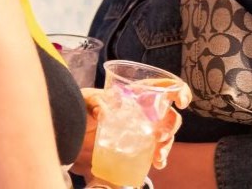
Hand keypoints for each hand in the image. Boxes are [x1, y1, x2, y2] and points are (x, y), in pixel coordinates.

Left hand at [73, 82, 191, 178]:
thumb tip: (104, 112)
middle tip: (159, 136)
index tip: (181, 102)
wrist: (71, 135)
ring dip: (167, 144)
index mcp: (136, 94)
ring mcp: (142, 130)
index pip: (163, 87)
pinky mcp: (137, 148)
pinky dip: (159, 158)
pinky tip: (157, 163)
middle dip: (171, 125)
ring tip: (158, 156)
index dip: (178, 90)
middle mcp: (144, 111)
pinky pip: (154, 152)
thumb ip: (94, 102)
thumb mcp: (86, 101)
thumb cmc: (81, 109)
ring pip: (165, 135)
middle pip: (169, 114)